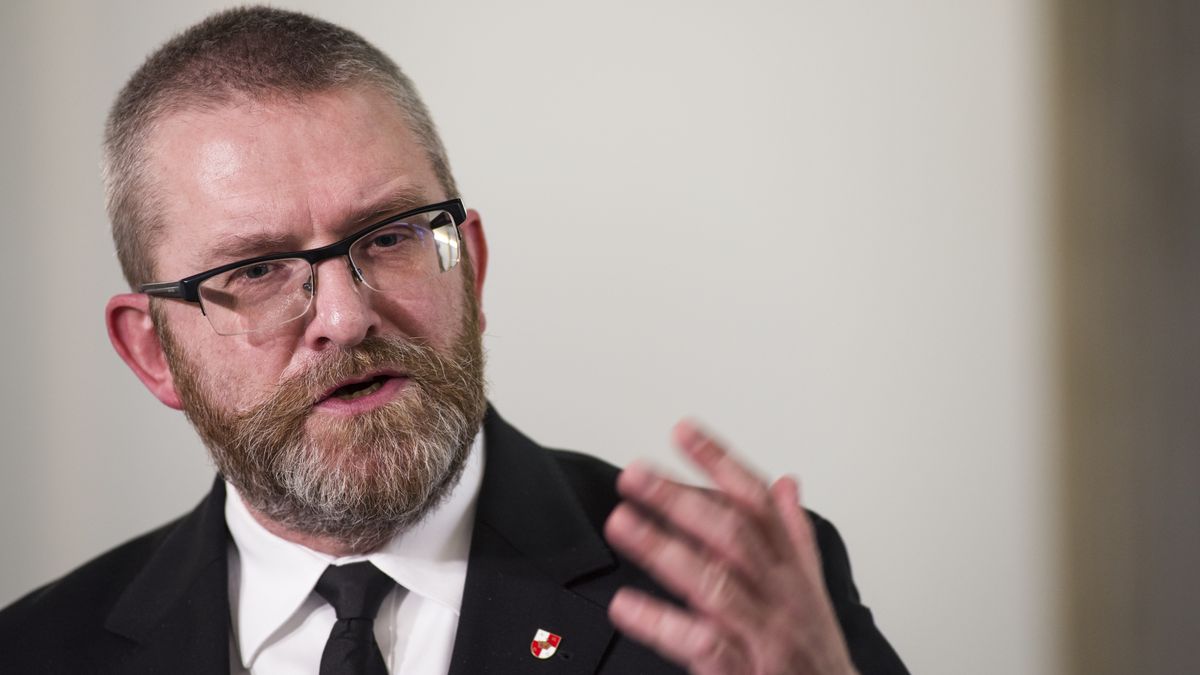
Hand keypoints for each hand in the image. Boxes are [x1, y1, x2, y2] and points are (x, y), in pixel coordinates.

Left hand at [603, 420, 857, 674]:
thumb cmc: (814, 652)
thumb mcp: (812, 588)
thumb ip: (794, 534)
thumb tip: (785, 482)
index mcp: (792, 568)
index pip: (757, 502)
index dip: (720, 463)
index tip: (682, 431)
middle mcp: (779, 594)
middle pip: (732, 535)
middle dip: (681, 500)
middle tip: (635, 474)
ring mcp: (763, 633)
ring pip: (714, 583)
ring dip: (663, 549)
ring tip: (621, 522)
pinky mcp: (744, 670)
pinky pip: (701, 643)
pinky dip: (662, 623)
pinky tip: (626, 604)